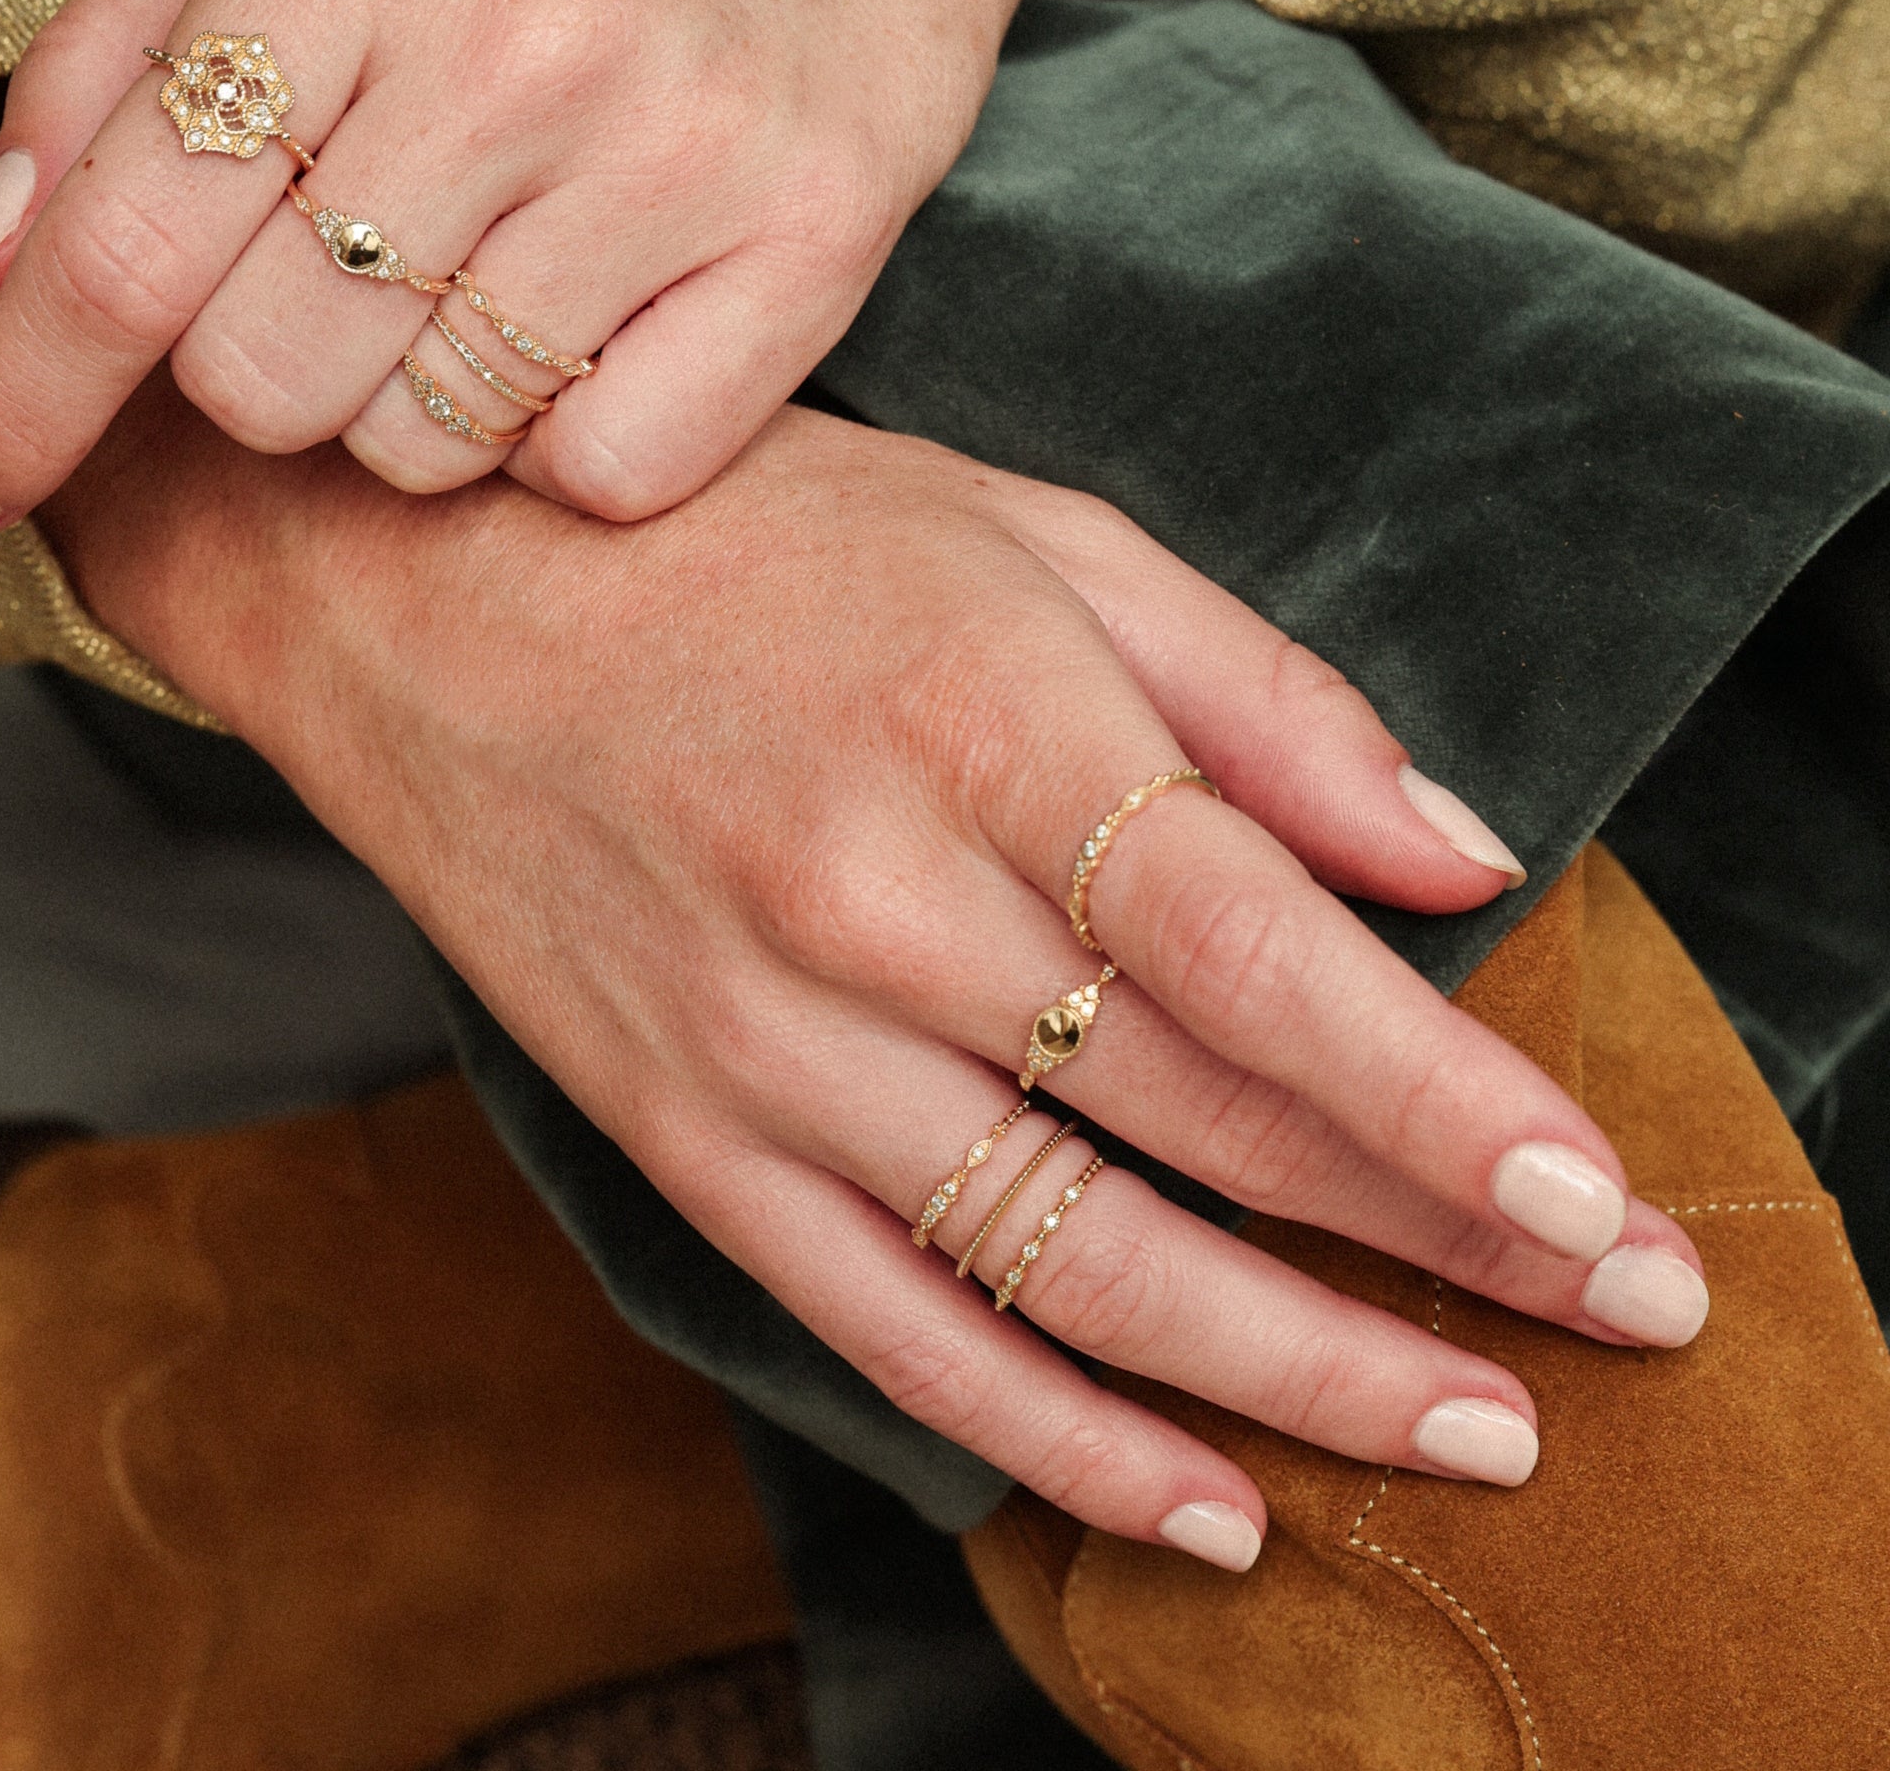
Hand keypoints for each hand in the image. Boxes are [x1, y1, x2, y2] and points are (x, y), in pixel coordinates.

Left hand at [0, 0, 1220, 546]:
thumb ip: (135, 57)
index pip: (122, 242)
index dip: (20, 401)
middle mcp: (508, 56)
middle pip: (269, 379)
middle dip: (273, 372)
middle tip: (357, 288)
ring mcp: (666, 161)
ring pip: (432, 444)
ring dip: (426, 404)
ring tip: (504, 282)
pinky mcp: (806, 250)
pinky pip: (607, 469)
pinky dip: (573, 442)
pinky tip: (604, 336)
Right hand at [42, 392, 1707, 1570]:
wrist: (443, 604)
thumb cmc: (764, 545)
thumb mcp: (1034, 541)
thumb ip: (1261, 698)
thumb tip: (1463, 854)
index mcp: (985, 726)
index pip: (1261, 957)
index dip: (1445, 1098)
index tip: (1594, 1208)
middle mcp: (872, 911)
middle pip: (1202, 1127)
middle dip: (1431, 1245)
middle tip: (1603, 1325)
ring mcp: (767, 1051)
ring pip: (1069, 1271)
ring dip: (1288, 1377)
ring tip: (1460, 1440)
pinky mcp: (689, 1141)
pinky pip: (894, 1334)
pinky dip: (1059, 1444)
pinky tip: (1205, 1507)